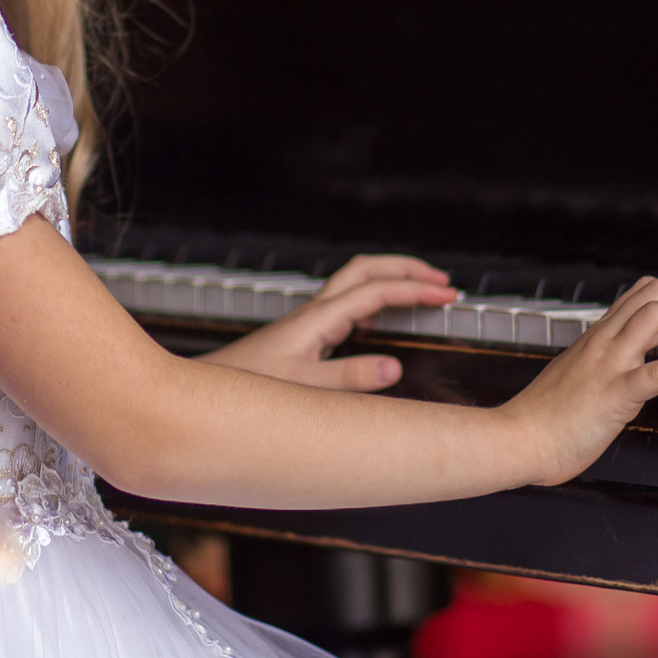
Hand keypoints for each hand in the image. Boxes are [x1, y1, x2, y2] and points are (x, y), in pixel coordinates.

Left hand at [196, 254, 456, 392]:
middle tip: (443, 282)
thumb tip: (393, 367)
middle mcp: (314, 312)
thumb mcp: (305, 389)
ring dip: (392, 280)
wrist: (209, 389)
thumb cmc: (247, 387)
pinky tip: (382, 322)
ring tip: (424, 293)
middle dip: (407, 269)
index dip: (415, 290)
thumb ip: (349, 378)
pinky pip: (347, 303)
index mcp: (318, 319)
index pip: (376, 290)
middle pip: (366, 269)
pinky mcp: (304, 333)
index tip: (448, 296)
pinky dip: (374, 301)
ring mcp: (308, 320)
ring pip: (356, 282)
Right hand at [499, 276, 657, 485]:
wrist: (518, 440)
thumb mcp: (577, 376)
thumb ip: (600, 365)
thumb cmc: (543, 418)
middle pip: (656, 292)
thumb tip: (626, 368)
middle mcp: (603, 342)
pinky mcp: (615, 394)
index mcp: (596, 338)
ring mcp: (608, 364)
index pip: (642, 292)